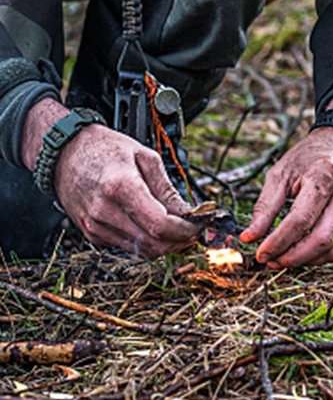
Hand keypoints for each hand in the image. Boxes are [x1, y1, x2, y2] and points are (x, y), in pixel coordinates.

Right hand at [23, 99, 199, 257]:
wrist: (66, 152)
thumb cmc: (105, 149)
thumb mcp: (145, 157)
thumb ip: (167, 188)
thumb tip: (187, 211)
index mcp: (122, 187)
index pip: (159, 224)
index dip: (184, 230)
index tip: (198, 225)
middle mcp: (105, 211)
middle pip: (151, 244)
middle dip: (178, 241)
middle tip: (193, 230)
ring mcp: (95, 225)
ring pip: (139, 250)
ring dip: (163, 244)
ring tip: (177, 227)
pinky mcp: (90, 233)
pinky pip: (124, 246)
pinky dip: (144, 241)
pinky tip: (153, 226)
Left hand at [239, 100, 332, 267]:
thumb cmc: (310, 157)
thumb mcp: (282, 173)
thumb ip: (265, 207)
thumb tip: (249, 238)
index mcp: (326, 174)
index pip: (301, 219)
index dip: (279, 241)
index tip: (261, 253)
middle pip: (320, 239)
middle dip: (292, 257)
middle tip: (271, 260)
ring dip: (305, 260)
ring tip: (284, 258)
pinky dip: (320, 256)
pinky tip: (303, 252)